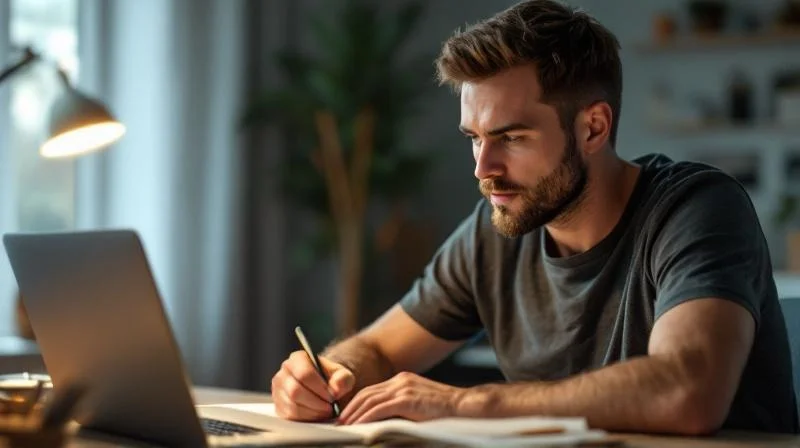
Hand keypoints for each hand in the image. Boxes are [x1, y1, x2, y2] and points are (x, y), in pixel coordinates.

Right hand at [271, 351, 354, 420]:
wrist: (324, 389)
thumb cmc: (332, 379)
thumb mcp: (343, 375)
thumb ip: (343, 379)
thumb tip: (335, 389)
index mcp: (298, 359)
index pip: (304, 373)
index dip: (319, 388)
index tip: (332, 396)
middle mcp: (284, 373)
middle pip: (295, 391)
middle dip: (316, 402)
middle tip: (330, 407)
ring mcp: (278, 391)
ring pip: (292, 406)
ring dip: (312, 412)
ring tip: (326, 411)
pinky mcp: (279, 407)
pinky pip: (290, 417)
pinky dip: (306, 418)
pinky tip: (317, 414)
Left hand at [338, 372, 463, 423]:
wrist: (464, 407)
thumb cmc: (445, 410)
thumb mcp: (419, 404)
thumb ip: (402, 407)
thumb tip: (382, 420)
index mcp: (403, 380)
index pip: (372, 390)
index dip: (357, 402)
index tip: (347, 415)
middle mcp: (400, 380)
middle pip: (367, 393)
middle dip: (350, 408)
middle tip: (339, 422)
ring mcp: (403, 388)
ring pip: (369, 400)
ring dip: (354, 414)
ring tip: (344, 427)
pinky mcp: (407, 400)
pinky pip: (379, 409)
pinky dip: (365, 418)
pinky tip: (358, 426)